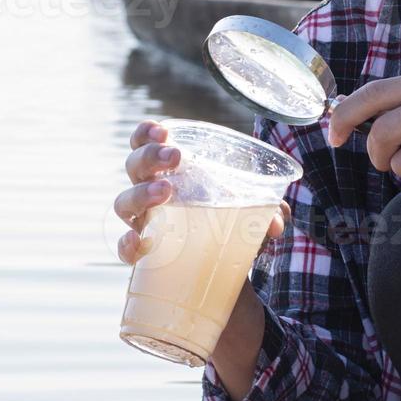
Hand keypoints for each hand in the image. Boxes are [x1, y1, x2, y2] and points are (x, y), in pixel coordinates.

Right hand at [112, 120, 289, 263]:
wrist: (221, 268)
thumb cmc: (226, 223)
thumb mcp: (249, 210)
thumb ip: (269, 209)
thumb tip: (277, 222)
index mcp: (169, 171)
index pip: (144, 143)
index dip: (146, 133)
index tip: (162, 131)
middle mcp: (149, 192)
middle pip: (133, 166)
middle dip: (150, 157)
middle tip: (175, 158)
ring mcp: (144, 223)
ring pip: (124, 203)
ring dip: (140, 194)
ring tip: (165, 192)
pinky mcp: (144, 255)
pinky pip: (124, 249)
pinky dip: (127, 245)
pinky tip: (139, 243)